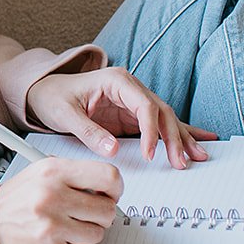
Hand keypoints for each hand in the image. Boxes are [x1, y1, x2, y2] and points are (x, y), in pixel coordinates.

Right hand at [0, 156, 122, 243]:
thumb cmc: (11, 205)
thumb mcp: (36, 175)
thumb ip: (71, 176)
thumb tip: (106, 187)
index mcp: (52, 172)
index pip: (108, 176)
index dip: (115, 189)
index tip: (109, 196)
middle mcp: (52, 196)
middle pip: (107, 210)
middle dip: (98, 216)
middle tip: (80, 217)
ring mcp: (52, 227)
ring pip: (97, 234)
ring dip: (83, 236)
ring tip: (60, 231)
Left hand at [24, 66, 217, 168]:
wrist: (44, 90)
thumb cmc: (53, 96)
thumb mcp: (65, 114)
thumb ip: (88, 131)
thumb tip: (113, 150)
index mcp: (116, 81)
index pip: (144, 105)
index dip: (151, 131)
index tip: (150, 155)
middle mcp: (130, 88)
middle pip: (161, 112)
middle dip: (174, 138)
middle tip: (182, 162)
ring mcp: (133, 100)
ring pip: (165, 118)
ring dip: (182, 138)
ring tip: (199, 155)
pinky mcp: (132, 115)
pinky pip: (158, 123)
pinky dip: (178, 133)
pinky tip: (198, 140)